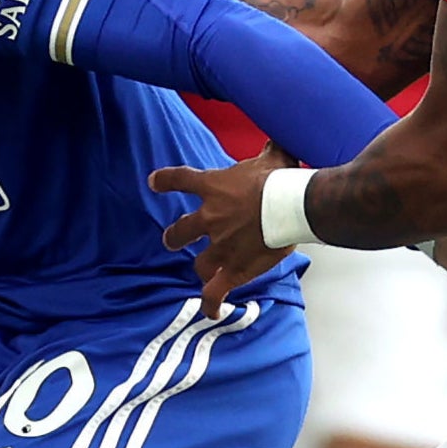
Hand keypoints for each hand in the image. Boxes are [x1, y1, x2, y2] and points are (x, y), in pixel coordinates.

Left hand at [150, 148, 293, 314]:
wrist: (292, 206)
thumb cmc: (282, 180)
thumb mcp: (274, 156)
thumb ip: (270, 149)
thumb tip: (278, 137)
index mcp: (214, 188)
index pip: (179, 180)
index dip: (164, 181)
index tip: (154, 182)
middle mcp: (210, 218)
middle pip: (180, 231)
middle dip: (174, 237)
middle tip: (171, 239)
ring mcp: (219, 247)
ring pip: (199, 263)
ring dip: (200, 267)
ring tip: (203, 271)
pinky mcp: (232, 270)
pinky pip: (214, 291)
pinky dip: (210, 302)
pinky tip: (211, 310)